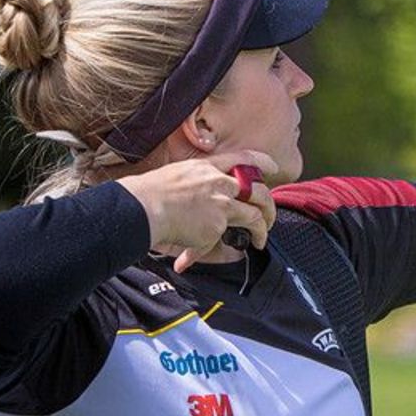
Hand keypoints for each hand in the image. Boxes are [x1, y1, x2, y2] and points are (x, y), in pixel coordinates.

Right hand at [118, 150, 279, 270]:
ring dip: (261, 230)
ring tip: (259, 239)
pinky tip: (191, 256)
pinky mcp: (218, 224)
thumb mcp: (176, 175)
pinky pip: (223, 239)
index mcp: (207, 167)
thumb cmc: (148, 194)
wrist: (142, 208)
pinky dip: (210, 250)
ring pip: (255, 216)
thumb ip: (195, 185)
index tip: (273, 167)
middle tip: (267, 217)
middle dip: (268, 206)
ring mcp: (222, 203)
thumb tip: (202, 203)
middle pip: (258, 191)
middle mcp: (219, 183)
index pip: (243, 158)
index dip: (262, 162)